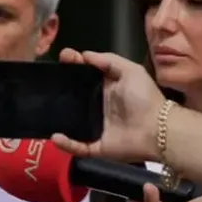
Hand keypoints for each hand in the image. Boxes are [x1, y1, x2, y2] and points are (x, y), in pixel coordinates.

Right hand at [52, 48, 165, 162]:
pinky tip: (56, 136)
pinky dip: (66, 144)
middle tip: (47, 79)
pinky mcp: (96, 146)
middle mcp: (98, 106)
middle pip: (73, 97)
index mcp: (106, 88)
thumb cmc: (144, 98)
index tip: (62, 57)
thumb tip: (83, 54)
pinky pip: (77, 146)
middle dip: (59, 88)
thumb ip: (108, 60)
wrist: (158, 130)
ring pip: (71, 122)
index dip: (73, 65)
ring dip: (57, 118)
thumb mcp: (131, 71)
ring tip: (44, 110)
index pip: (84, 75)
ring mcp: (96, 127)